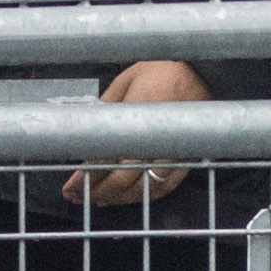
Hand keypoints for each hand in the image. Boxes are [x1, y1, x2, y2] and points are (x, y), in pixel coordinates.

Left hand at [66, 56, 211, 208]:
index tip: (71, 187)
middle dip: (97, 191)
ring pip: (143, 188)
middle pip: (122, 179)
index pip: (106, 156)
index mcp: (139, 115)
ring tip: (100, 198)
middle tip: (79, 197)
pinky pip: (165, 186)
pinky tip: (129, 197)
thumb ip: (106, 108)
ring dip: (119, 198)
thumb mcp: (125, 81)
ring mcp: (174, 151)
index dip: (86, 177)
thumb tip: (88, 130)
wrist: (199, 71)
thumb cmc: (161, 72)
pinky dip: (144, 196)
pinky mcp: (186, 158)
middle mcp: (157, 137)